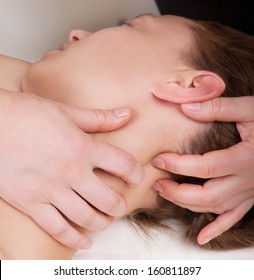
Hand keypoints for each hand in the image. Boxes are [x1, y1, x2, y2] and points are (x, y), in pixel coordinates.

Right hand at [0, 89, 142, 248]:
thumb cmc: (29, 113)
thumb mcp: (67, 112)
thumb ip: (100, 118)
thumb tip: (127, 114)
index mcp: (83, 148)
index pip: (124, 165)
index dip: (136, 173)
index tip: (135, 177)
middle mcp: (71, 172)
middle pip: (109, 199)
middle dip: (120, 205)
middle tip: (121, 204)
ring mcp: (50, 190)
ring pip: (86, 217)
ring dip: (102, 222)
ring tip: (106, 220)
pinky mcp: (30, 202)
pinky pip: (56, 228)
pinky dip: (73, 239)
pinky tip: (84, 241)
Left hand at [152, 96, 253, 244]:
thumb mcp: (250, 109)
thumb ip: (218, 108)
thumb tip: (186, 107)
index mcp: (245, 158)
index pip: (205, 167)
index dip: (178, 165)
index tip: (158, 160)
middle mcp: (247, 180)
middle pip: (207, 195)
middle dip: (177, 192)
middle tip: (157, 183)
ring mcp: (250, 192)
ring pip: (216, 208)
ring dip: (188, 205)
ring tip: (167, 195)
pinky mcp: (252, 197)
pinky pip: (234, 218)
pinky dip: (217, 228)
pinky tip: (201, 237)